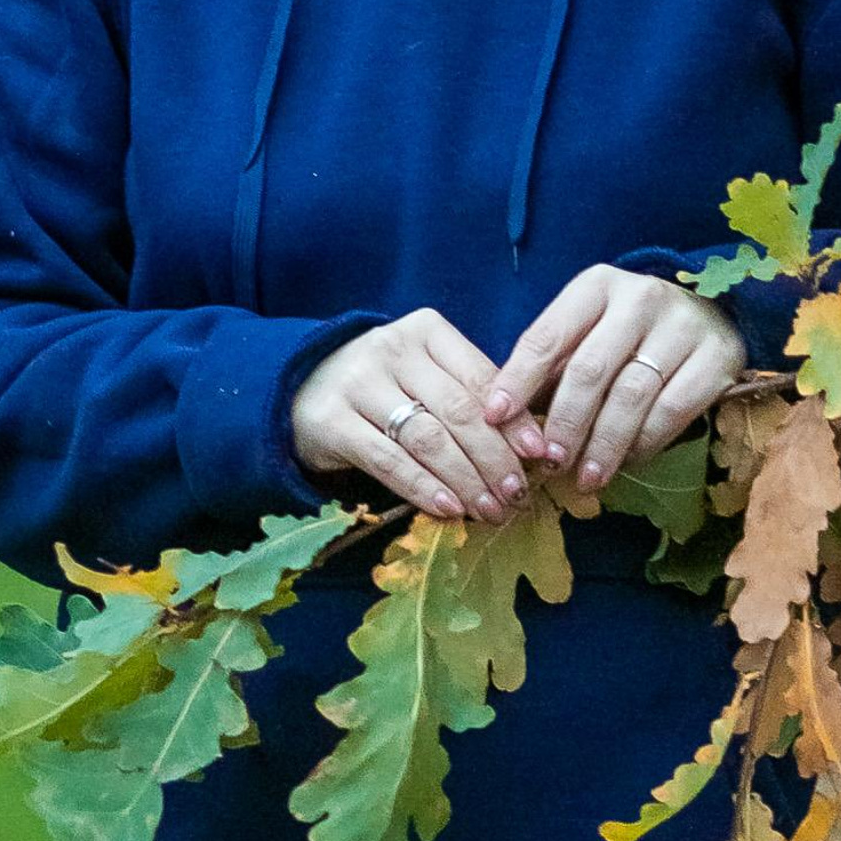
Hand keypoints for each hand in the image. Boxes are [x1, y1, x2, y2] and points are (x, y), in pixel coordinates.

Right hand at [291, 308, 549, 521]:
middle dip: (494, 458)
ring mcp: (358, 383)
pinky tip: (449, 508)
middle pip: (457, 410)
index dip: (513, 418)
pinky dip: (423, 487)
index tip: (538, 454)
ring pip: (427, 438)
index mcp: (426, 330)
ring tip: (490, 510)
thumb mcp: (427, 373)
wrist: (302, 386)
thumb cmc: (386, 384)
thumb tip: (530, 446)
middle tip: (517, 495)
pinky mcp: (331, 421)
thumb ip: (471, 395)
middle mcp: (391, 348)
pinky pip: (388, 460)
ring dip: (465, 480)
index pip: (479, 376)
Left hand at [476, 263, 745, 496]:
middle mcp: (640, 298)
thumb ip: (553, 367)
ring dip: (603, 444)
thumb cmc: (630, 330)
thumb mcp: (588, 331)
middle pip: (590, 369)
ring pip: (631, 395)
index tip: (495, 418)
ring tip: (585, 478)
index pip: (547, 335)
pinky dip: (644, 443)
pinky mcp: (716, 357)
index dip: (518, 379)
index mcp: (596, 286)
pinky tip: (627, 462)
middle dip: (565, 423)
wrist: (711, 313)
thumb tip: (505, 420)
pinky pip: (673, 410)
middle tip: (549, 462)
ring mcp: (683, 326)